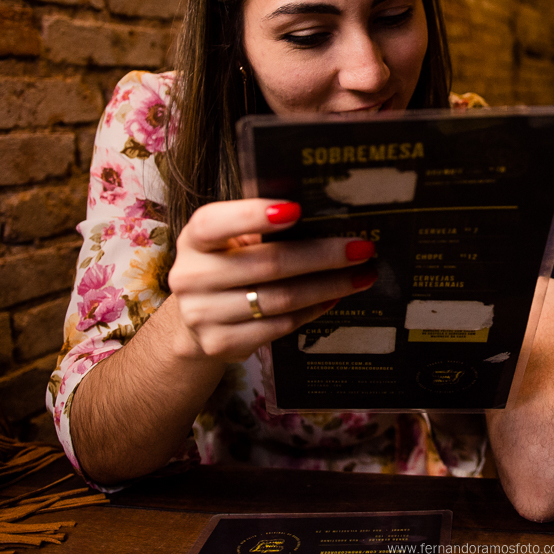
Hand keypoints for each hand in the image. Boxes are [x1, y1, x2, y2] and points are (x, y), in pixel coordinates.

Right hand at [166, 198, 377, 363]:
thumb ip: (263, 228)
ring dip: (329, 286)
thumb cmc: (227, 265)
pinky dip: (313, 310)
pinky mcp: (220, 343)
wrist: (194, 319)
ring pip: (280, 298)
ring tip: (362, 275)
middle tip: (361, 249)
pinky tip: (334, 298)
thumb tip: (326, 217)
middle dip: (322, 255)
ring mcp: (203, 314)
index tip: (296, 210)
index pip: (215, 223)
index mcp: (195, 239)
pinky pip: (280, 326)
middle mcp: (191, 276)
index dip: (252, 215)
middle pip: (267, 264)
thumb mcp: (232, 240)